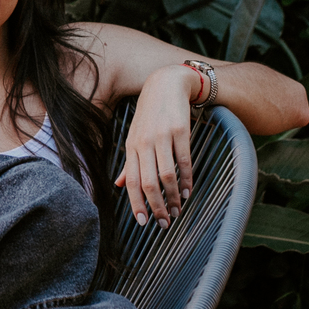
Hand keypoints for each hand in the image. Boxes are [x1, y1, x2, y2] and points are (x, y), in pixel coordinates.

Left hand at [114, 64, 198, 227]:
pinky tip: (188, 191)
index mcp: (131, 147)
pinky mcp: (180, 131)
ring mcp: (162, 137)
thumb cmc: (149, 115)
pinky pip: (183, 161)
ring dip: (174, 196)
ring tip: (178, 210)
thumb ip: (129, 163)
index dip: (136, 204)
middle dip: (157, 207)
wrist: (166, 85)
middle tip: (165, 223)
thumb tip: (120, 186)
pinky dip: (187, 179)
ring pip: (167, 175)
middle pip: (149, 183)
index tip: (144, 223)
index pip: (132, 181)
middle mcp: (144, 144)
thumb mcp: (135, 137)